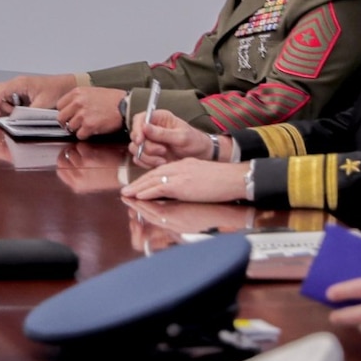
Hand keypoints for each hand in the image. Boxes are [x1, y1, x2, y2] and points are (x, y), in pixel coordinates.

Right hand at [0, 73, 73, 115]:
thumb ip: (28, 112)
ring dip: (1, 105)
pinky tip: (16, 110)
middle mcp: (16, 83)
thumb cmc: (55, 89)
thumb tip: (16, 119)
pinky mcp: (20, 91)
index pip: (0, 91)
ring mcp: (17, 86)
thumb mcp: (42, 103)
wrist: (64, 85)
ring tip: (12, 113)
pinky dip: (7, 104)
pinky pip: (7, 97)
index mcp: (20, 83)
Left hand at [56, 86, 127, 138]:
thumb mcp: (91, 92)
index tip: (68, 115)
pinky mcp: (89, 126)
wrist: (126, 105)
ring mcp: (83, 114)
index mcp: (77, 93)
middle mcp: (78, 102)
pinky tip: (92, 130)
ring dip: (77, 129)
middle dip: (66, 122)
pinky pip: (79, 135)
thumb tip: (69, 108)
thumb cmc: (112, 99)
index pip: (59, 105)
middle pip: (61, 117)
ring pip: (70, 127)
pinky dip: (85, 135)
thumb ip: (78, 98)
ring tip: (86, 126)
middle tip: (73, 124)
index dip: (64, 112)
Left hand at [120, 158, 248, 202]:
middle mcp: (179, 167)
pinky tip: (138, 196)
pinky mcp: (182, 185)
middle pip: (153, 174)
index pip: (160, 171)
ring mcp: (180, 175)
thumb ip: (188, 178)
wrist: (234, 178)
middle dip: (138, 183)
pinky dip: (147, 192)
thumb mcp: (201, 175)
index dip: (147, 179)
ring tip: (127, 194)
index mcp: (183, 164)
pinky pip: (159, 187)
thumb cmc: (223, 180)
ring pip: (152, 180)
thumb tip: (180, 187)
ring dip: (137, 188)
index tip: (138, 186)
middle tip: (126, 191)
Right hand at [128, 109, 210, 166]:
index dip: (137, 129)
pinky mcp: (149, 154)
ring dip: (147, 156)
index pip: (140, 119)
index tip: (140, 140)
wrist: (200, 156)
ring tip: (163, 159)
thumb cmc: (194, 142)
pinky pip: (139, 159)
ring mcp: (149, 142)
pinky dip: (147, 163)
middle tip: (162, 151)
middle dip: (147, 146)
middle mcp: (151, 129)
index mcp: (159, 118)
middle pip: (136, 136)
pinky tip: (161, 163)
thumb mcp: (181, 137)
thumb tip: (145, 127)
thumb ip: (162, 133)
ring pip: (135, 149)